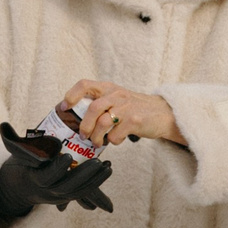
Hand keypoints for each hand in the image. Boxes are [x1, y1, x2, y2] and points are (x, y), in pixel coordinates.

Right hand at [0, 122, 115, 219]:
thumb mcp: (15, 153)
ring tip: (108, 166)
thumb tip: (3, 125)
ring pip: (79, 190)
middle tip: (98, 161)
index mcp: (35, 179)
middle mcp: (48, 191)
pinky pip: (85, 191)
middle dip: (84, 174)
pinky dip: (97, 182)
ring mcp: (59, 196)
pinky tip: (107, 169)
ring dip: (95, 179)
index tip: (68, 156)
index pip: (47, 176)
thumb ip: (11, 139)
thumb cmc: (22, 164)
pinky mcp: (69, 196)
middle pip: (68, 186)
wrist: (23, 187)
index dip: (58, 168)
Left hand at [61, 79, 180, 146]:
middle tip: (83, 135)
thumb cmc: (135, 108)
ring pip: (103, 123)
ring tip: (97, 142)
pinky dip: (113, 141)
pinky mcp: (135, 121)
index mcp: (109, 88)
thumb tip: (75, 118)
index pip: (84, 84)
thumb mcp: (117, 98)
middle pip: (92, 108)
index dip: (71, 95)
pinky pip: (116, 135)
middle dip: (84, 126)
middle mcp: (117, 95)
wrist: (162, 113)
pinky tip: (116, 140)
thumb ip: (100, 103)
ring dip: (96, 137)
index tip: (64, 107)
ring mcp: (126, 107)